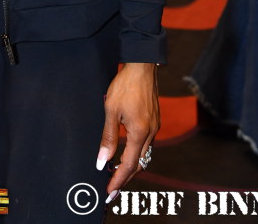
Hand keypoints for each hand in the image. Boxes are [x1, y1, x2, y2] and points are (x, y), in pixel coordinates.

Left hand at [96, 63, 159, 202]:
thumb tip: (102, 160)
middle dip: (125, 178)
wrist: (141, 67)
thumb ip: (108, 137)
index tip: (110, 191)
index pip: (129, 164)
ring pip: (144, 155)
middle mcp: (151, 133)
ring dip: (131, 166)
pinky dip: (136, 153)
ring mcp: (155, 127)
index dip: (119, 180)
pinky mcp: (154, 120)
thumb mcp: (111, 110)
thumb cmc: (125, 85)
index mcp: (140, 132)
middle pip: (139, 164)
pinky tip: (126, 153)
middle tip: (112, 189)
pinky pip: (146, 144)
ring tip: (116, 173)